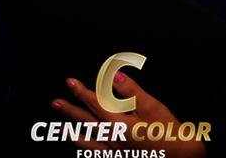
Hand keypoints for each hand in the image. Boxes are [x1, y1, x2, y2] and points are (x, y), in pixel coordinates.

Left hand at [51, 72, 206, 156]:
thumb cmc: (170, 133)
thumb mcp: (153, 107)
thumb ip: (131, 91)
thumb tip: (114, 75)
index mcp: (120, 125)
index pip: (96, 104)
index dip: (81, 92)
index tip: (70, 82)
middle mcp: (114, 141)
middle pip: (87, 123)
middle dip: (71, 111)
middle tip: (55, 103)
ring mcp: (116, 153)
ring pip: (89, 142)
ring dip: (73, 133)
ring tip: (61, 127)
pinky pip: (99, 156)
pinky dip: (88, 150)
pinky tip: (83, 146)